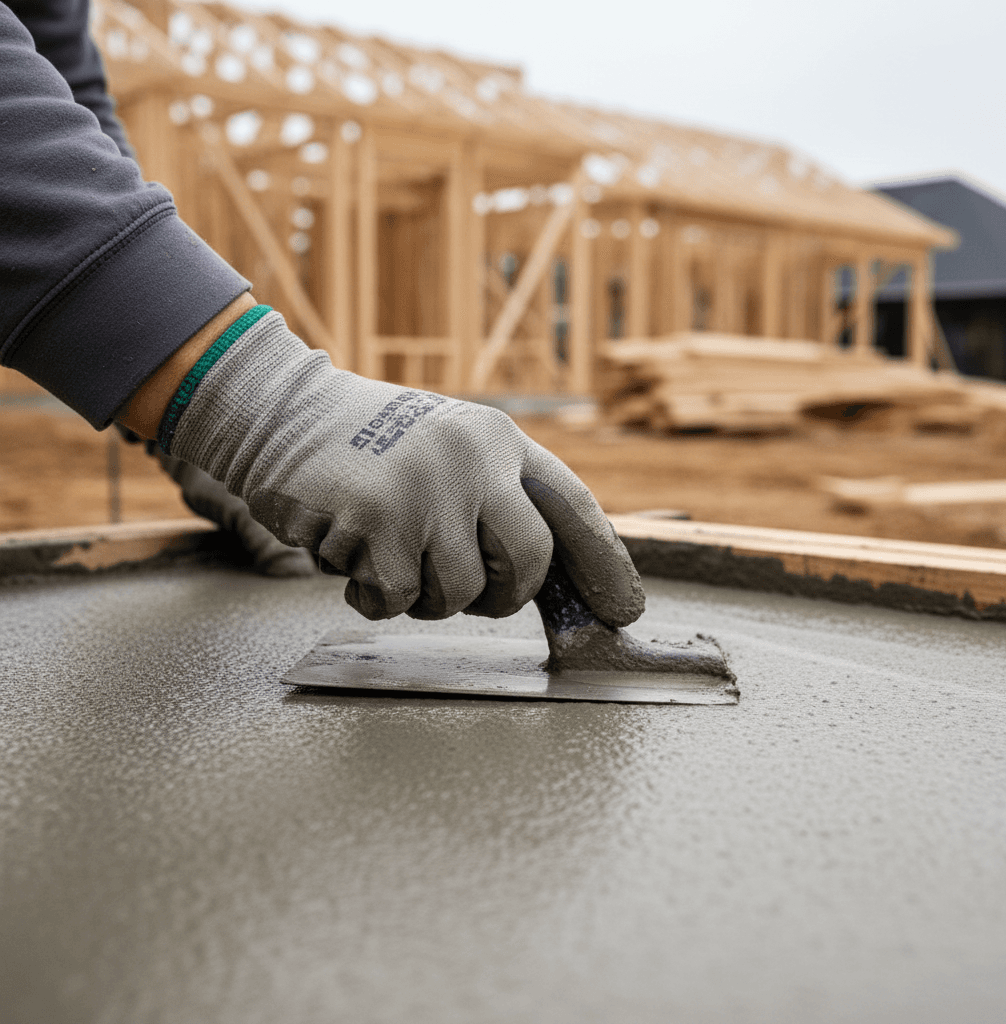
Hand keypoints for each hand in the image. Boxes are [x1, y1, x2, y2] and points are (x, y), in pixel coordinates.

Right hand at [167, 309, 644, 623]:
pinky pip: (398, 599)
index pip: (571, 505)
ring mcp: (428, 489)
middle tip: (469, 591)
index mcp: (497, 441)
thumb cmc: (368, 445)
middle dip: (503, 595)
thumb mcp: (447, 450)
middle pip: (526, 564)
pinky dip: (374, 596)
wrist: (279, 414)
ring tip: (389, 552)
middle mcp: (473, 461)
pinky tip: (351, 557)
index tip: (623, 608)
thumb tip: (544, 572)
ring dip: (423, 595)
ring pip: (459, 593)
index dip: (603, 562)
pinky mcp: (379, 521)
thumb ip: (493, 497)